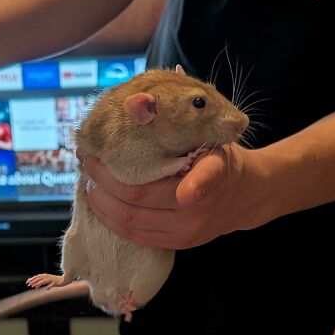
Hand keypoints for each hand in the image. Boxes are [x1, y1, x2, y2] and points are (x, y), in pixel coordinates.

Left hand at [82, 144, 273, 249]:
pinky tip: (98, 200)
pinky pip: (133, 235)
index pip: (201, 181)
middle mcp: (198, 210)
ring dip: (101, 200)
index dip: (192, 187)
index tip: (179, 190)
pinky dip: (110, 218)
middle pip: (139, 198)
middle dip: (104, 179)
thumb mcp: (215, 140)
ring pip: (130, 221)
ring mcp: (185, 232)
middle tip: (87, 158)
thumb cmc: (221, 159)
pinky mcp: (174, 244)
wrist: (246, 197)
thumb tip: (153, 89)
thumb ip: (189, 125)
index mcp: (212, 177)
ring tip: (88, 178)